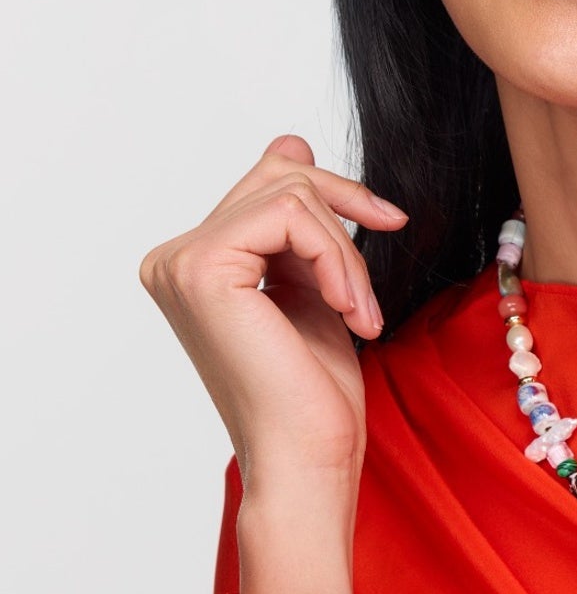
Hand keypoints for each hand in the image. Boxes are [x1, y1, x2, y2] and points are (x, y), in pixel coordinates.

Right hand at [139, 135, 408, 490]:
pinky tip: (349, 312)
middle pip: (282, 176)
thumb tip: (290, 138)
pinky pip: (295, 218)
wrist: (309, 456)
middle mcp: (173, 259)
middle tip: (368, 286)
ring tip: (359, 312)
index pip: (272, 179)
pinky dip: (340, 260)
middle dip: (347, 218)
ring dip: (348, 254)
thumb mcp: (313, 279)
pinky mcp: (203, 269)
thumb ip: (296, 216)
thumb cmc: (313, 387)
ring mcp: (180, 262)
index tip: (386, 222)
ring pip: (295, 195)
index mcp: (194, 261)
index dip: (337, 194)